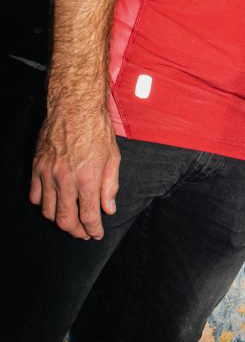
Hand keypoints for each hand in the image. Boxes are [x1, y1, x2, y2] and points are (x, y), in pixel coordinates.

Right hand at [29, 105, 120, 239]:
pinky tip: (53, 203)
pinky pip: (35, 196)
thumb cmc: (96, 129)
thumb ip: (110, 185)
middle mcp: (66, 179)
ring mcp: (48, 174)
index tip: (97, 234)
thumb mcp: (113, 157)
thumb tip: (109, 208)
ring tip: (70, 220)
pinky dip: (43, 204)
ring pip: (48, 212)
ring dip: (59, 221)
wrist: (74, 107)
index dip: (93, 230)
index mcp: (88, 178)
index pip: (89, 216)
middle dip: (77, 231)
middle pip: (66, 220)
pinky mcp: (37, 167)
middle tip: (84, 233)